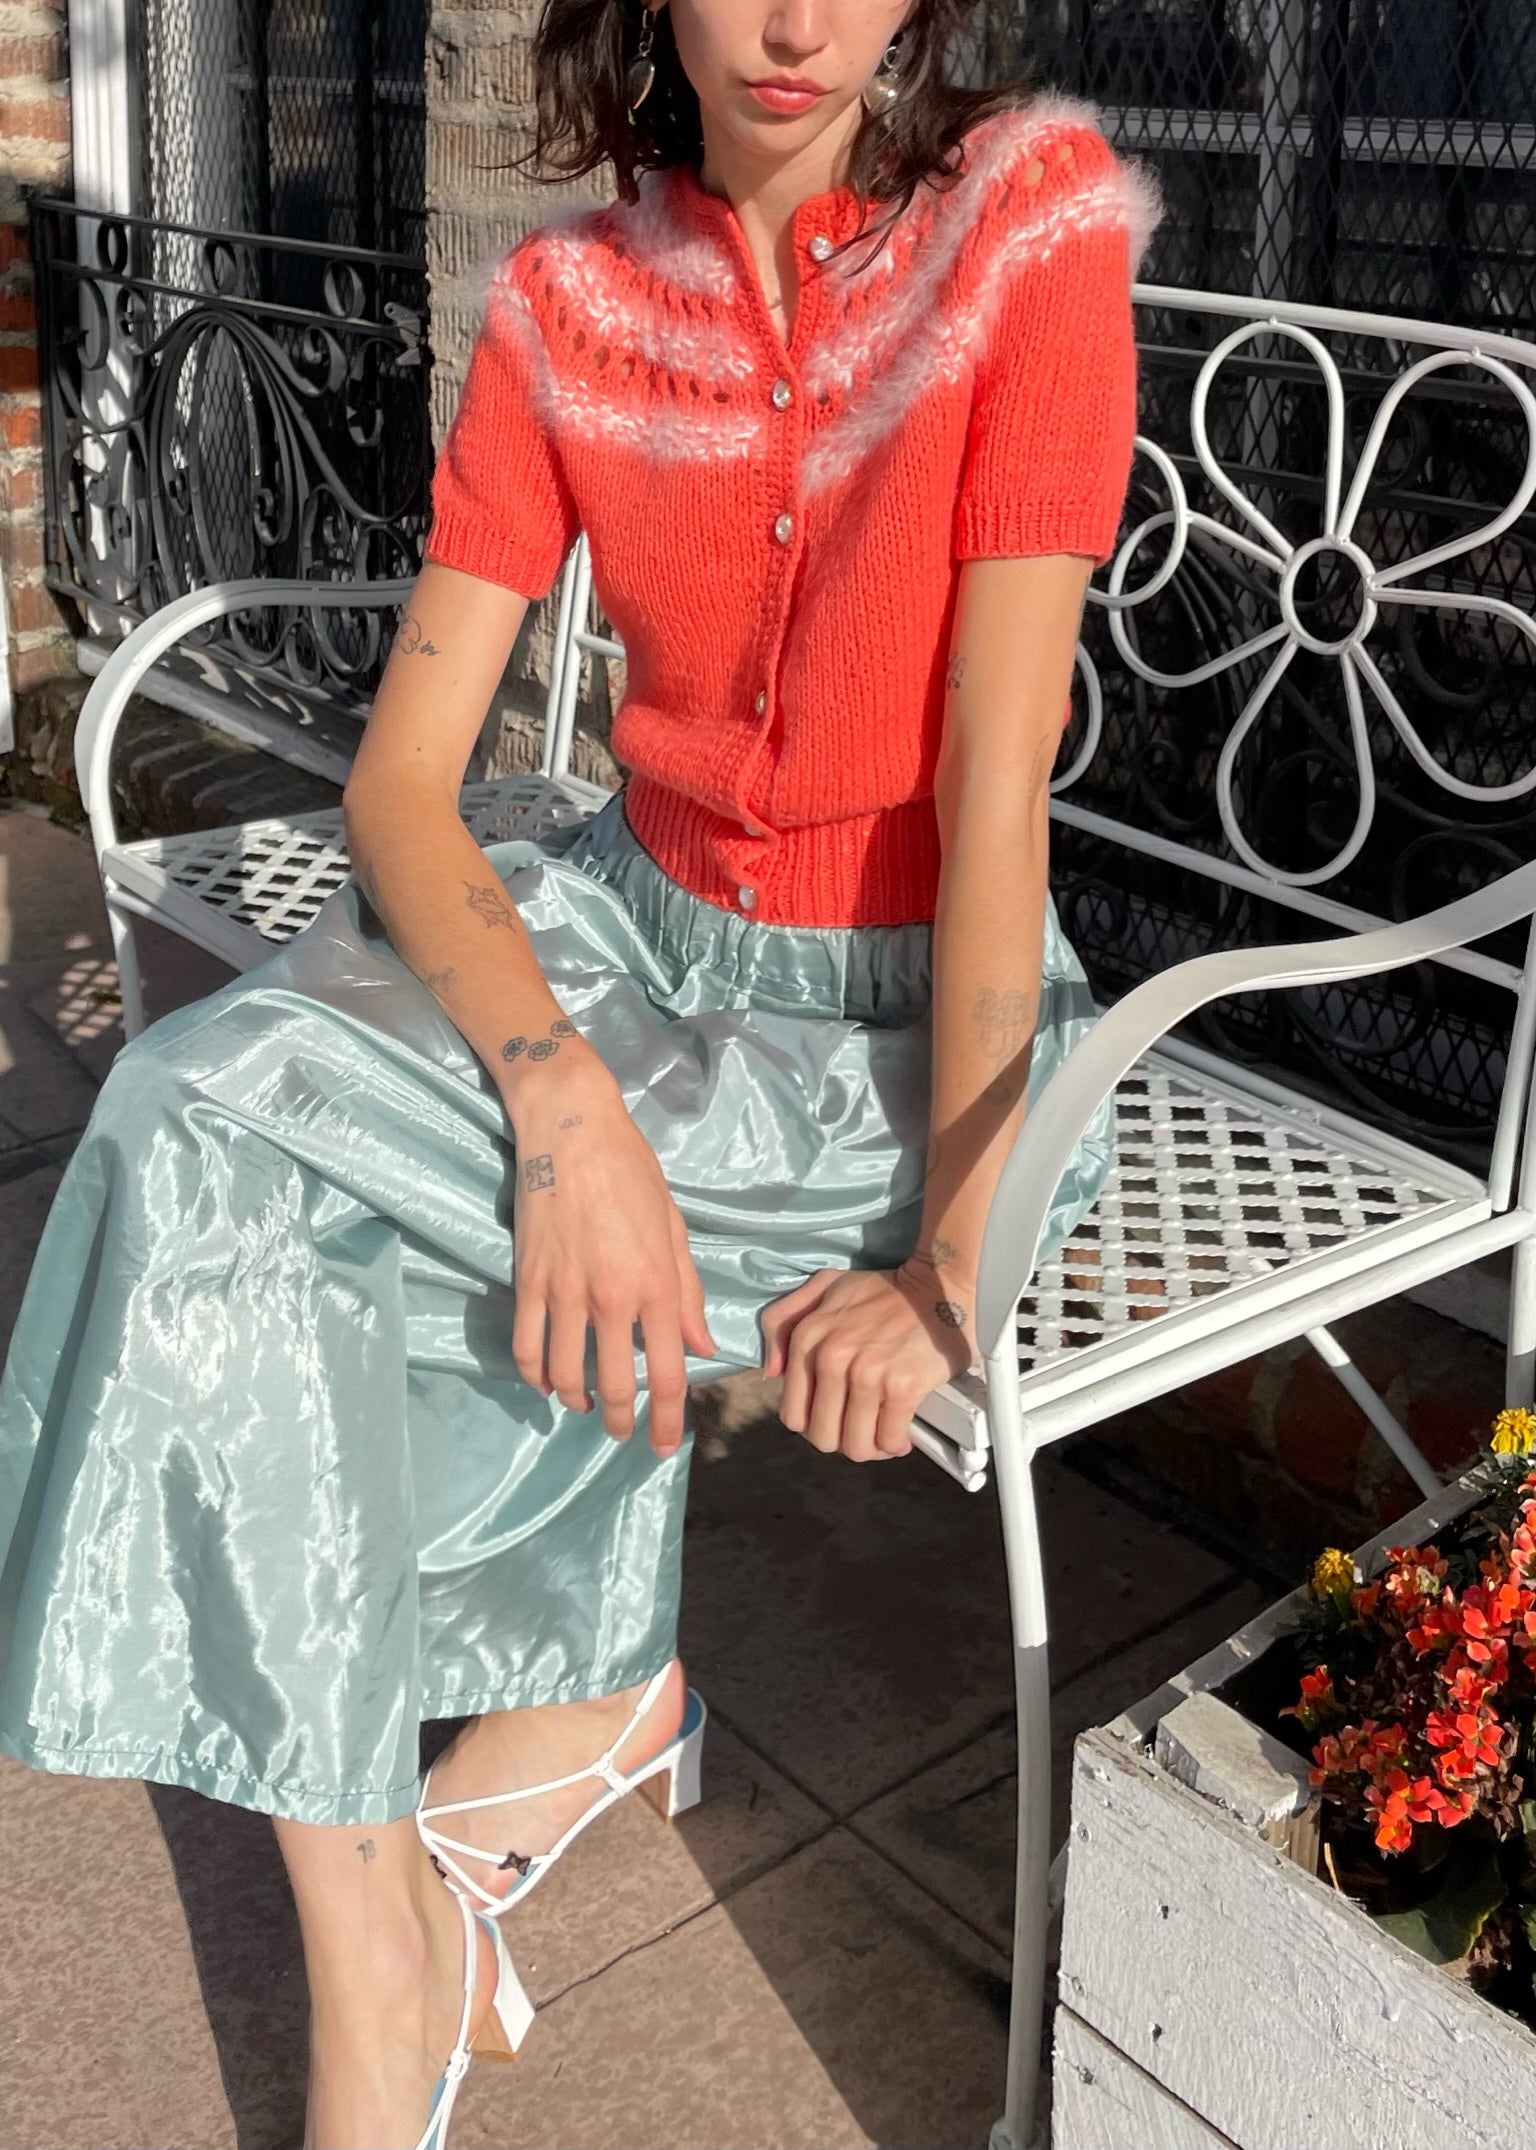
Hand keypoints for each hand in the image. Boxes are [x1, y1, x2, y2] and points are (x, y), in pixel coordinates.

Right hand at [506, 1042, 715, 1455]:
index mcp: (657, 1286)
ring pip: (566, 1376)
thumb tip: (701, 1347)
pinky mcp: (529, 1280)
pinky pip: (528, 1346)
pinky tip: (547, 1380)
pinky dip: (536, 1375)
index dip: (666, 1421)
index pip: (666, 1375)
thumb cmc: (632, 1172)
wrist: (572, 1129)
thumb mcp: (673, 1229)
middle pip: (615, 1387)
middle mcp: (612, 1297)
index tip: (661, 1447)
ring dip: (577, 1402)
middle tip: (624, 1434)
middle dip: (622, 1423)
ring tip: (586, 1406)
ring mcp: (565, 1292)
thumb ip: (686, 1295)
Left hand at [760, 1256, 976, 1461]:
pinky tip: (902, 1434)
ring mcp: (868, 1375)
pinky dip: (896, 1444)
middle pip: (823, 1437)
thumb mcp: (822, 1287)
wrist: (938, 1285)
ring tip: (882, 1433)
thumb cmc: (883, 1290)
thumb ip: (783, 1320)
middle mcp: (832, 1359)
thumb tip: (772, 1371)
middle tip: (861, 1428)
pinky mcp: (903, 1388)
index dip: (814, 1424)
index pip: (794, 1415)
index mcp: (808, 1340)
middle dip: (842, 1440)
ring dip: (871, 1448)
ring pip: (857, 1446)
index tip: (835, 1417)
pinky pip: (890, 1440)